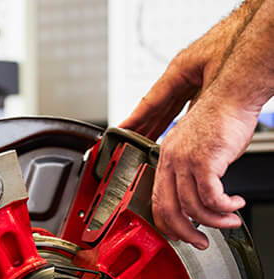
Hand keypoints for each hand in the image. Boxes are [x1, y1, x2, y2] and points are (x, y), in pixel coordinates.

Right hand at [121, 20, 236, 138]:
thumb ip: (198, 103)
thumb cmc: (242, 40)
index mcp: (180, 69)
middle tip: (131, 143)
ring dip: (161, 122)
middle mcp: (186, 72)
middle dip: (145, 125)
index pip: (151, 100)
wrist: (262, 32)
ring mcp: (198, 76)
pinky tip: (179, 128)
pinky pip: (189, 103)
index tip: (121, 131)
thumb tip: (188, 127)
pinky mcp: (211, 79)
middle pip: (159, 105)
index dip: (135, 119)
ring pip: (173, 105)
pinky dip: (180, 117)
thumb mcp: (213, 77)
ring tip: (149, 140)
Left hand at [150, 94, 254, 248]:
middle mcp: (171, 160)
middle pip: (169, 210)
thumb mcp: (197, 147)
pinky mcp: (205, 161)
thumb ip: (191, 171)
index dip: (167, 223)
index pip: (158, 200)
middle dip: (185, 232)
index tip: (178, 234)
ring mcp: (186, 161)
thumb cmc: (220, 117)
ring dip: (214, 220)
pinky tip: (235, 205)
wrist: (234, 94)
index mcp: (165, 158)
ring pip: (192, 207)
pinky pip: (211, 197)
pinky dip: (224, 207)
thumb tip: (196, 199)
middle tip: (200, 242)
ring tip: (229, 220)